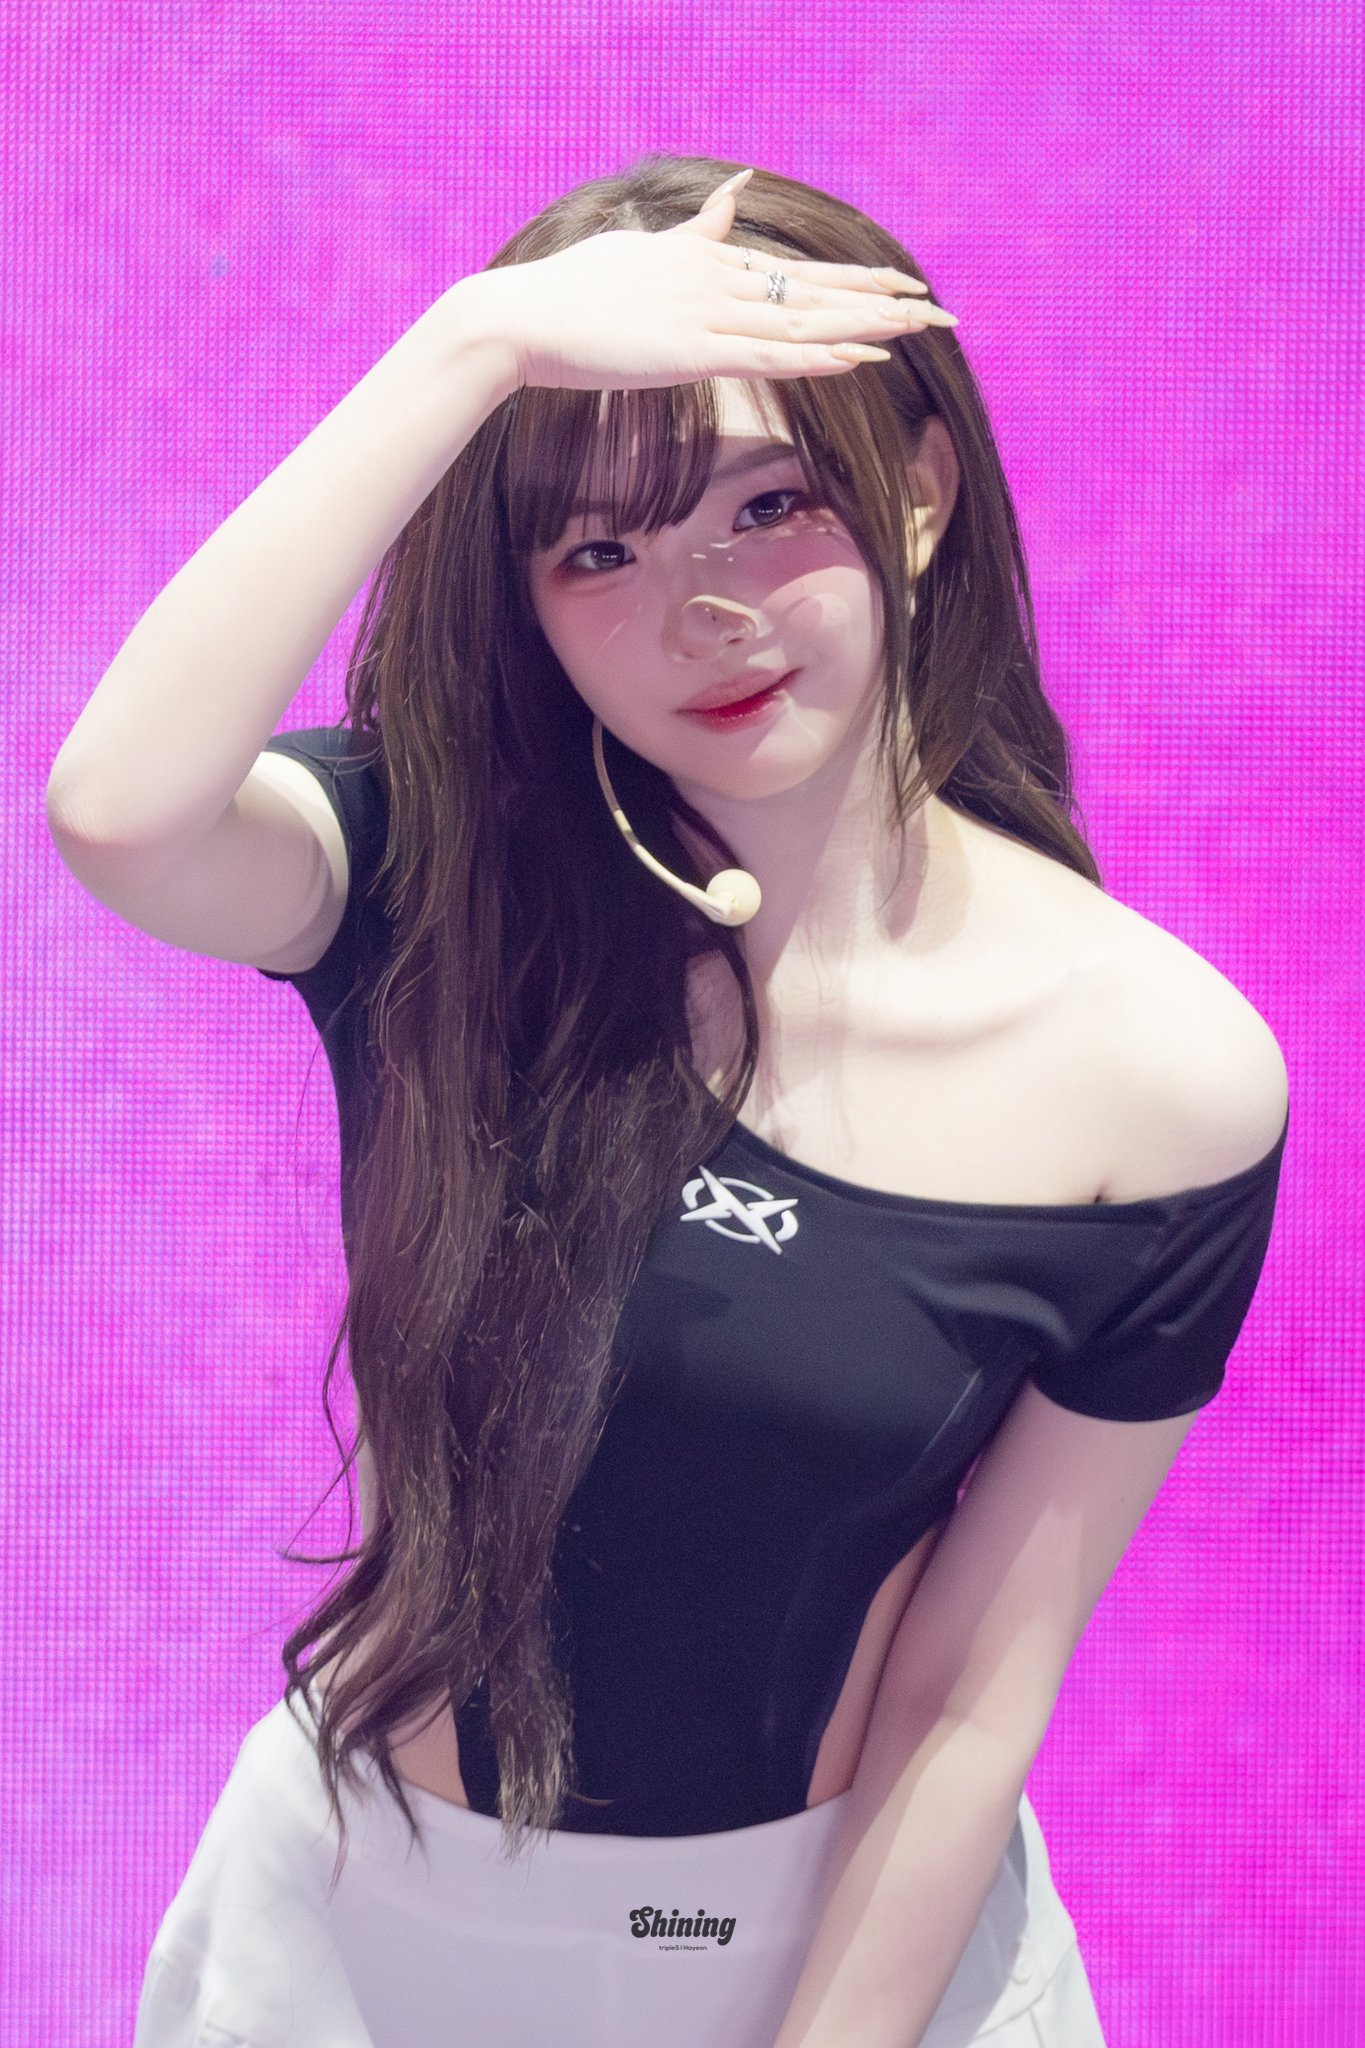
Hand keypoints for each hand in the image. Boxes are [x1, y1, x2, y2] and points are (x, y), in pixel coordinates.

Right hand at [442, 170, 954, 394]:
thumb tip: (730, 199)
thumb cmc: (573, 292)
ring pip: (804, 322)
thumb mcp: (641, 252)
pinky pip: (767, 356)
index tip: (905, 285)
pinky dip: (815, 356)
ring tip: (919, 331)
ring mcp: (707, 316)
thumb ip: (693, 231)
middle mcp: (719, 282)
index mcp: (709, 261)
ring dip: (865, 328)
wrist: (524, 318)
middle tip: (942, 313)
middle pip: (818, 293)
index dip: (858, 279)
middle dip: (884, 304)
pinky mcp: (690, 353)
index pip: (800, 272)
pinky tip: (857, 358)